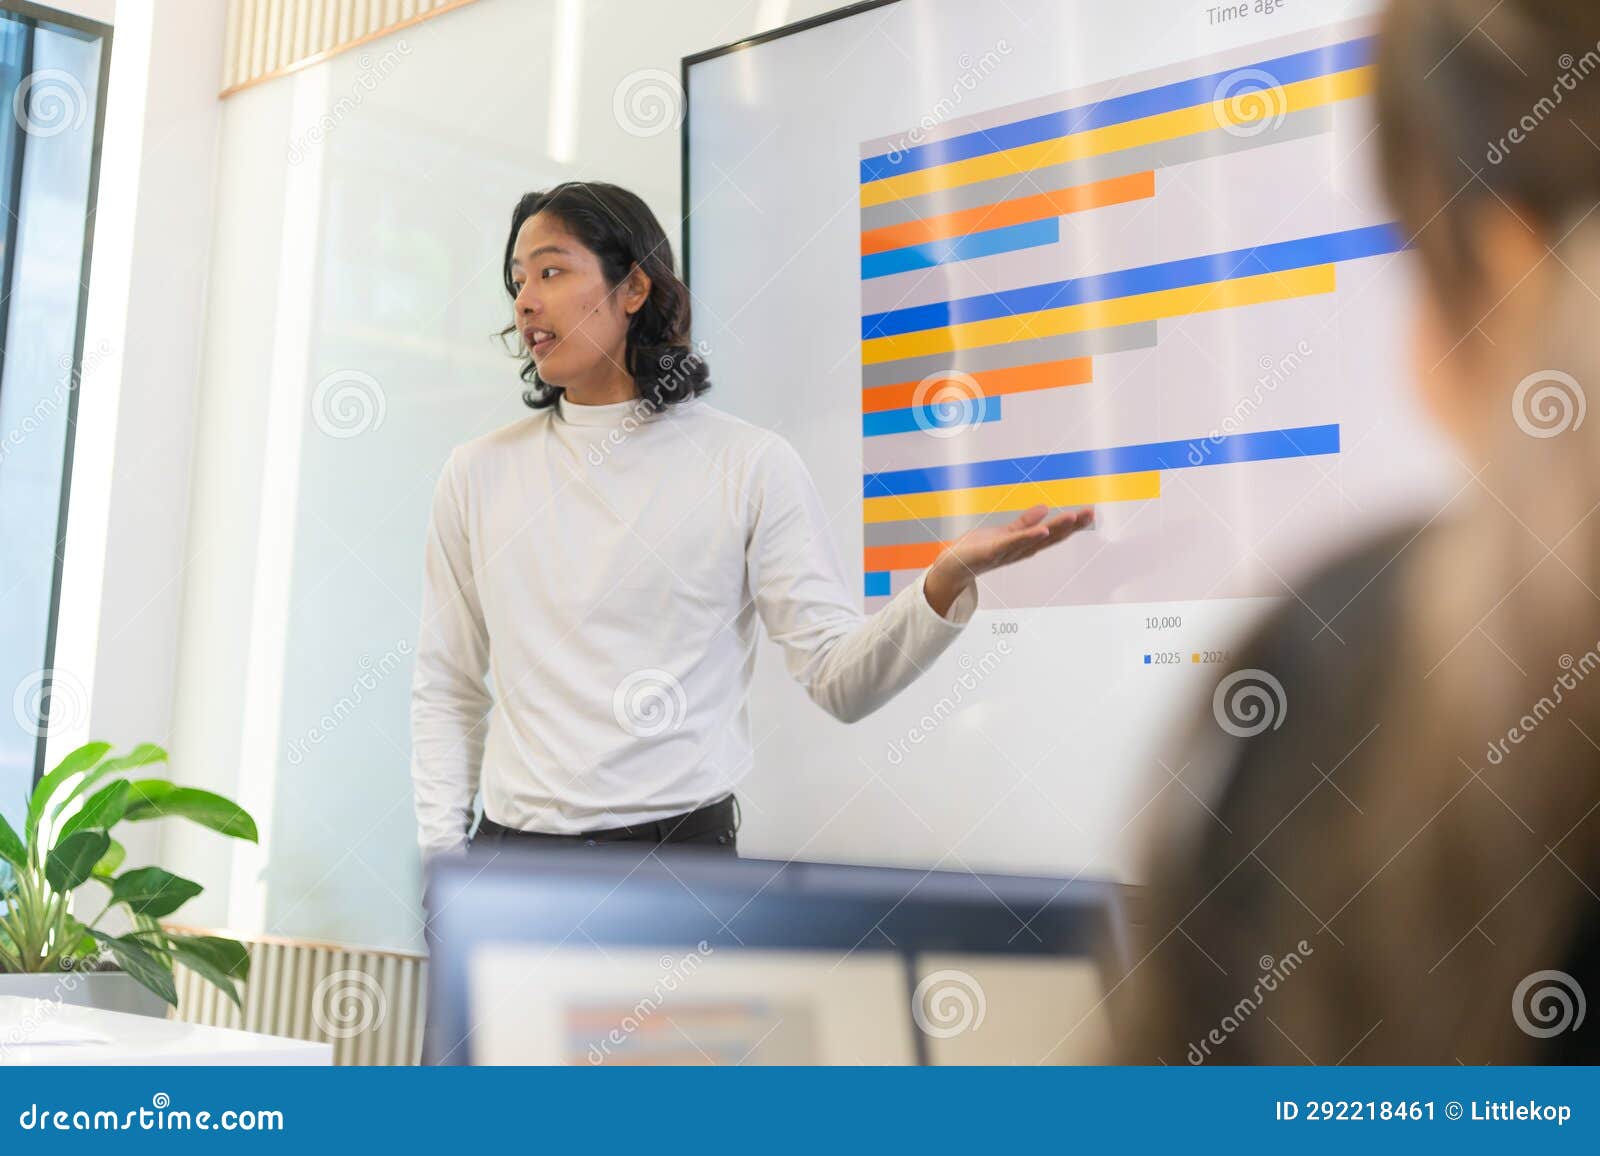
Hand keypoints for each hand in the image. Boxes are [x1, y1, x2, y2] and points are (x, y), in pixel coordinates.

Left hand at [922, 505, 1095, 615]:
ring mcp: (1008, 552)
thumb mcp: (1005, 533)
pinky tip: (1041, 530)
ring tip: (1072, 518)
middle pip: (1049, 537)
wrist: (954, 566)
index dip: (1071, 525)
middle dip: (1070, 526)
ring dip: (1055, 529)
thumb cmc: (979, 550)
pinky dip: (1027, 537)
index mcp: (1025, 544)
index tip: (1089, 514)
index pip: (1052, 533)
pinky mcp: (992, 551)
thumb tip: (1045, 508)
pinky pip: (1012, 543)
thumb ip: (1025, 523)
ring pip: (1035, 539)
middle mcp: (1021, 551)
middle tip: (1089, 514)